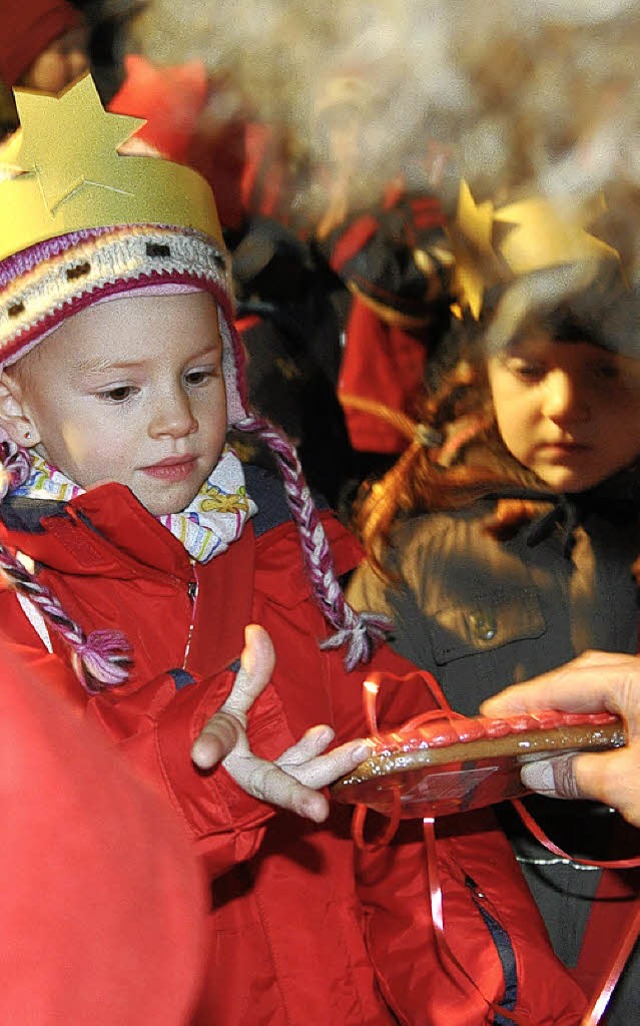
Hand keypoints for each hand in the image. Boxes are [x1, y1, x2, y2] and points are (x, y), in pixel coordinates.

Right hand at [191, 624, 369, 822]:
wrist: (217, 779)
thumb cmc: (222, 742)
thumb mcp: (228, 707)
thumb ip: (247, 674)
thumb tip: (256, 631)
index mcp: (223, 751)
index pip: (217, 743)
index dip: (210, 746)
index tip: (202, 755)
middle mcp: (246, 776)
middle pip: (273, 785)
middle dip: (296, 796)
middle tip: (317, 809)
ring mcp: (270, 785)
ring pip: (299, 780)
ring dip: (329, 767)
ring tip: (358, 749)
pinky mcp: (288, 787)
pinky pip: (308, 773)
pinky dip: (327, 761)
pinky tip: (346, 745)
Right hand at [480, 650, 639, 826]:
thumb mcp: (626, 784)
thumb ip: (576, 774)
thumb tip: (538, 771)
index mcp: (636, 680)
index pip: (563, 684)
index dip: (521, 701)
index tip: (491, 714)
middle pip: (581, 677)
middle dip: (544, 702)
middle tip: (512, 725)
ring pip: (603, 692)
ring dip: (571, 715)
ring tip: (544, 739)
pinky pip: (623, 707)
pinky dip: (598, 723)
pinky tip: (584, 744)